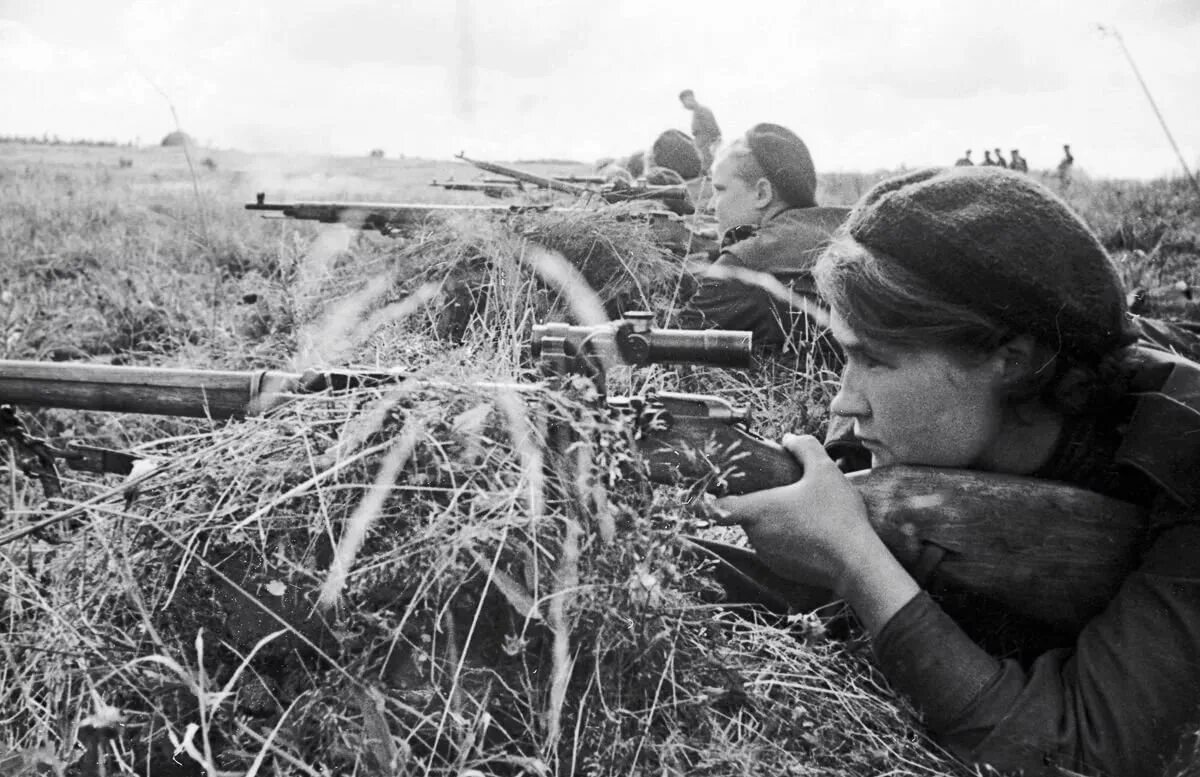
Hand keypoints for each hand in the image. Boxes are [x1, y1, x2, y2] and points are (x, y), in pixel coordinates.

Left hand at [714, 434, 877, 591]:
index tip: (727, 486)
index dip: (718, 495)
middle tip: (787, 491)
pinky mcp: (783, 571)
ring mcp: (768, 557)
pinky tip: (814, 532)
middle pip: (746, 515)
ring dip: (777, 521)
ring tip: (805, 512)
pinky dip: (790, 540)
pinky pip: (778, 549)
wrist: (858, 564)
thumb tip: (789, 438)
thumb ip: (804, 447)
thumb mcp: (825, 469)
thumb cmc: (838, 515)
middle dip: (762, 502)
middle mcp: (756, 536)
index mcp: (758, 510)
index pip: (718, 506)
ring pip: (763, 532)